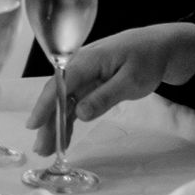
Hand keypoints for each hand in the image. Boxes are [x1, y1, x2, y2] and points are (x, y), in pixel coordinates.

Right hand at [24, 22, 194, 154]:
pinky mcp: (91, 81)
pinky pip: (75, 101)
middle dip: (47, 121)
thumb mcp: (131, 81)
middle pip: (57, 95)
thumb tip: (79, 114)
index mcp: (88, 60)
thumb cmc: (148, 60)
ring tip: (47, 147)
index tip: (33, 125)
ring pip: (64, 100)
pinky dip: (69, 117)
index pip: (60, 85)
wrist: (161, 47)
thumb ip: (105, 97)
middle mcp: (80, 66)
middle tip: (41, 147)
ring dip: (56, 122)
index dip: (45, 105)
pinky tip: (64, 134)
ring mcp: (85, 74)